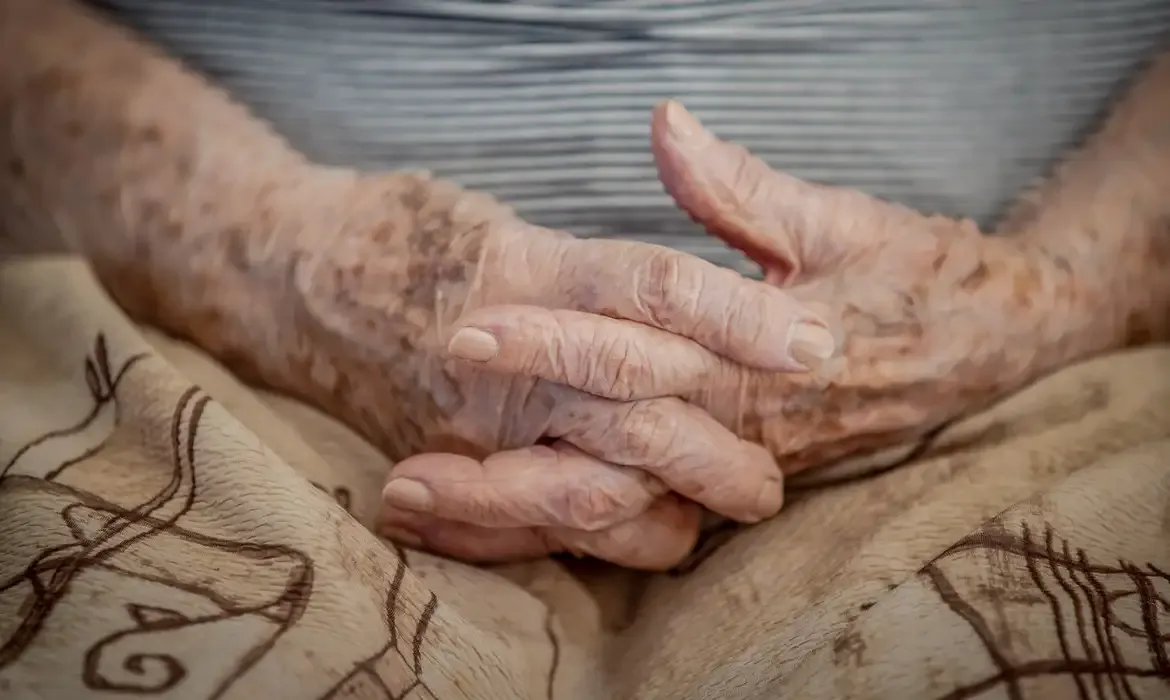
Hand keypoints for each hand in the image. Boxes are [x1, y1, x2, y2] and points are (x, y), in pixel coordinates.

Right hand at [244, 168, 828, 567]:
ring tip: (721, 514)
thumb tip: (691, 309)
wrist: (283, 274)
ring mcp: (476, 424)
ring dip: (668, 513)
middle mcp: (508, 360)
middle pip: (642, 415)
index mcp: (530, 274)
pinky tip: (646, 537)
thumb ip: (594, 272)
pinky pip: (528, 531)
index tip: (815, 343)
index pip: (657, 296)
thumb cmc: (401, 234)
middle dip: (721, 453)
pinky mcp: (449, 468)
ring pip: (594, 493)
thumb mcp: (505, 228)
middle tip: (771, 473)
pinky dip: (591, 542)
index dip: (742, 318)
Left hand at [379, 102, 1069, 566]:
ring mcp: (731, 467)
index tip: (469, 331)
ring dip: (512, 519)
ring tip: (417, 511)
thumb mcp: (838, 221)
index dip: (549, 345)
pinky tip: (483, 526)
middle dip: (502, 467)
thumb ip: (742, 189)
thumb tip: (666, 126)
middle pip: (604, 465)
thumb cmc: (919, 276)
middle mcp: (739, 432)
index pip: (637, 361)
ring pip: (608, 514)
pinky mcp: (727, 481)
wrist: (994, 344)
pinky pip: (631, 524)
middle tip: (403, 465)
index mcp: (758, 366)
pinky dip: (555, 529)